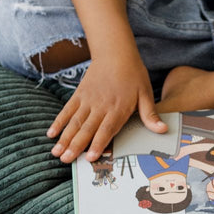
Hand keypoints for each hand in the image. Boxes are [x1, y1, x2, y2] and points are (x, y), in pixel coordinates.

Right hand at [47, 49, 166, 162]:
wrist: (115, 52)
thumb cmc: (133, 74)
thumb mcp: (146, 93)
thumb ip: (150, 115)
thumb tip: (162, 130)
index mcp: (118, 108)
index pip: (106, 129)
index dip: (98, 144)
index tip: (90, 157)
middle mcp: (100, 106)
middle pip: (87, 129)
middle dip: (75, 146)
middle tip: (66, 161)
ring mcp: (88, 100)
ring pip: (74, 122)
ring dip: (65, 138)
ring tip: (56, 153)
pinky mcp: (79, 94)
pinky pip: (67, 110)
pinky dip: (58, 122)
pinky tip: (51, 134)